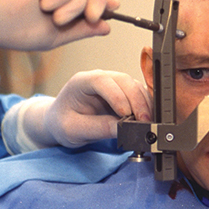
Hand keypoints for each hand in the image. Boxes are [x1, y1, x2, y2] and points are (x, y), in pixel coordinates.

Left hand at [26, 70, 151, 147]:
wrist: (61, 122)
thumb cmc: (63, 123)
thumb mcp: (74, 130)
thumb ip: (97, 128)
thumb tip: (122, 129)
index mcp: (82, 82)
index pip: (102, 81)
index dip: (116, 95)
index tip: (125, 114)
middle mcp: (99, 78)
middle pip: (124, 80)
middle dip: (136, 100)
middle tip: (143, 121)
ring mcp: (113, 84)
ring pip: (134, 86)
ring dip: (144, 103)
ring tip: (147, 123)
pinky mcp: (122, 93)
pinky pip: (138, 94)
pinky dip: (145, 105)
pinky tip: (146, 119)